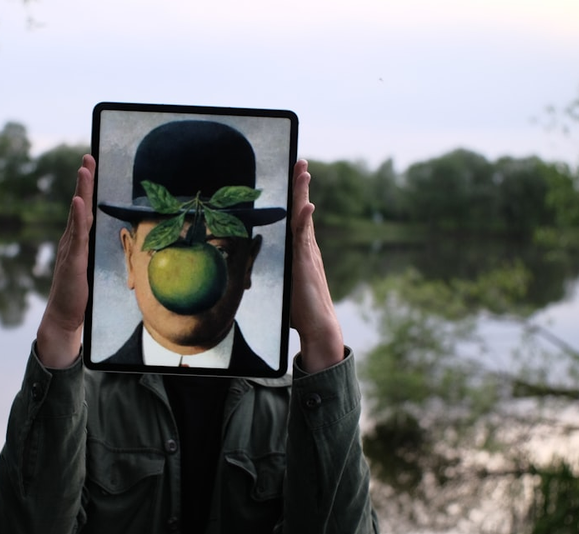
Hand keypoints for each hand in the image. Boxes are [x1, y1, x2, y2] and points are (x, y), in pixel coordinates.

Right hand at [36, 155, 95, 367]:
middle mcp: (72, 240)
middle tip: (88, 157)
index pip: (84, 209)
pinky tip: (79, 201)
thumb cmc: (77, 294)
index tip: (90, 166)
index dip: (87, 187)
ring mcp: (71, 249)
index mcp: (77, 241)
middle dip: (84, 180)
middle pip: (80, 205)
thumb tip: (105, 242)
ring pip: (78, 214)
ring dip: (82, 190)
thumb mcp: (89, 268)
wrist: (63, 316)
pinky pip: (77, 235)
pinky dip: (78, 216)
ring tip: (84, 170)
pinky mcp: (73, 260)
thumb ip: (93, 253)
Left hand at [290, 159, 344, 371]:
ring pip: (304, 217)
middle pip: (303, 210)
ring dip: (303, 193)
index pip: (298, 218)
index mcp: (302, 251)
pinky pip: (305, 238)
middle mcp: (308, 248)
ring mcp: (308, 254)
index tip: (296, 177)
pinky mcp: (306, 264)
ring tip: (304, 171)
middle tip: (301, 162)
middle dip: (301, 186)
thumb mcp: (286, 285)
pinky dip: (305, 220)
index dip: (297, 197)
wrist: (319, 326)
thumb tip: (259, 273)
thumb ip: (279, 273)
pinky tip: (307, 205)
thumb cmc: (301, 311)